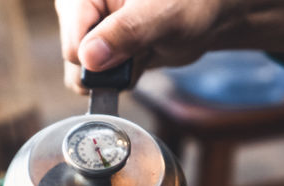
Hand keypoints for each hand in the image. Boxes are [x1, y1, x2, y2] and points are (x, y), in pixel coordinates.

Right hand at [56, 0, 283, 93]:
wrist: (211, 11)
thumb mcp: (164, 13)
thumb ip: (128, 32)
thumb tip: (89, 58)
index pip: (72, 38)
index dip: (99, 54)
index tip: (129, 50)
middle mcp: (83, 8)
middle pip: (75, 60)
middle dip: (109, 66)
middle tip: (141, 48)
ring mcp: (91, 30)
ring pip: (85, 74)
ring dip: (118, 74)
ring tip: (144, 49)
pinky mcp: (102, 48)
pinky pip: (100, 80)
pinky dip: (123, 77)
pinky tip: (141, 57)